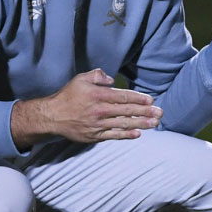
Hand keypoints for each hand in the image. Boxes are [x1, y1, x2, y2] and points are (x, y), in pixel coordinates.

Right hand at [10, 68, 162, 147]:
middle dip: (145, 112)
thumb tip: (112, 80)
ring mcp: (97, 125)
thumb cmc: (68, 96)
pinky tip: (137, 134)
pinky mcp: (94, 136)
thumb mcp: (80, 79)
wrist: (52, 116)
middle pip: (126, 111)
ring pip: (123, 124)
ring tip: (154, 123)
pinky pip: (114, 135)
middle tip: (159, 112)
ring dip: (141, 124)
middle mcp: (99, 110)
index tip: (150, 100)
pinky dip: (126, 135)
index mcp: (97, 95)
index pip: (122, 97)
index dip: (138, 99)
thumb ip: (98, 76)